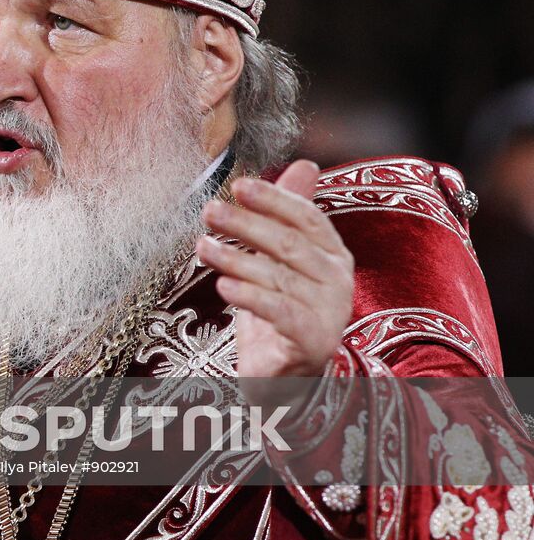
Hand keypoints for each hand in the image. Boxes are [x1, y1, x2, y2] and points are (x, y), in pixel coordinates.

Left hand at [197, 160, 353, 405]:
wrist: (286, 374)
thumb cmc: (279, 308)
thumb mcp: (278, 258)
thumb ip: (285, 216)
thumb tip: (305, 164)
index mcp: (332, 253)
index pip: (306, 217)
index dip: (273, 198)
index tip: (237, 185)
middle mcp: (338, 280)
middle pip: (289, 244)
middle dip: (246, 224)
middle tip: (209, 212)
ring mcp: (329, 312)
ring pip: (279, 277)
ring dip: (236, 258)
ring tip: (201, 247)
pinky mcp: (314, 342)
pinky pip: (280, 313)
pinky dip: (251, 296)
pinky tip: (223, 286)